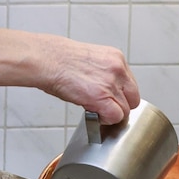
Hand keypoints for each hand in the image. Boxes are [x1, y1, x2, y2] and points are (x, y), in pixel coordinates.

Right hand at [0, 30, 139, 123]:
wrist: (46, 59)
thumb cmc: (58, 58)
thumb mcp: (89, 59)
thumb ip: (103, 72)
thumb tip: (105, 88)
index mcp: (115, 58)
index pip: (130, 84)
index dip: (121, 95)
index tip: (112, 99)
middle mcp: (117, 69)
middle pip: (133, 98)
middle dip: (120, 106)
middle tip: (104, 107)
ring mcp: (111, 83)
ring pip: (124, 110)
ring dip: (111, 114)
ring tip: (95, 110)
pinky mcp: (101, 97)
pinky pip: (115, 117)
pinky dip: (106, 120)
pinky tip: (94, 115)